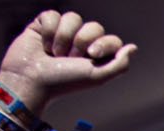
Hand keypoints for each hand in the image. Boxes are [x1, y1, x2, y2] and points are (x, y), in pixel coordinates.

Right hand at [0, 11, 134, 108]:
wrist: (30, 80)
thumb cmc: (63, 82)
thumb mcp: (97, 77)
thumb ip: (119, 64)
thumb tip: (133, 48)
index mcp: (97, 56)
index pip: (111, 40)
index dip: (102, 44)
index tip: (90, 55)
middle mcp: (81, 43)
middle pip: (94, 26)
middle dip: (82, 41)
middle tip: (69, 58)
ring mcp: (62, 33)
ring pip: (73, 17)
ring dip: (63, 37)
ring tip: (54, 53)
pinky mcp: (43, 25)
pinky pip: (53, 14)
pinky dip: (48, 30)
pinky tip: (43, 44)